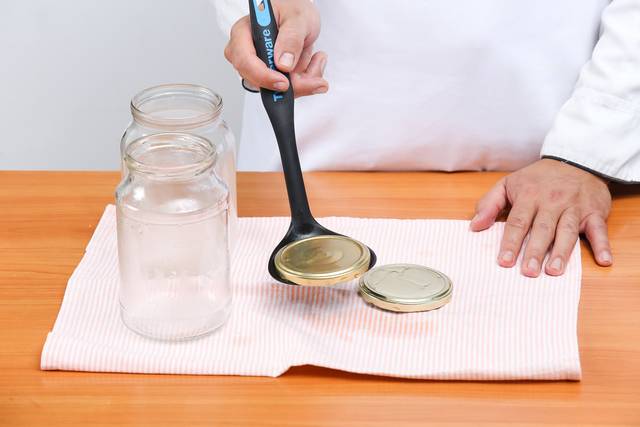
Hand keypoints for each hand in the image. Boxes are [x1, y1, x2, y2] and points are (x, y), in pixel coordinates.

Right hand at [224, 0, 327, 96]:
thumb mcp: (297, 18)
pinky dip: (306, 82)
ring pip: (276, 89)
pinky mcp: (274, 76)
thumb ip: (291, 38)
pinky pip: (288, 89)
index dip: (263, 76)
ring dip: (302, 82)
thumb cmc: (292, 8)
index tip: (283, 82)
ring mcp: (261, 67)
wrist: (301, 14)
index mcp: (245, 33)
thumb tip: (283, 64)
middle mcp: (248, 52)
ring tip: (317, 61)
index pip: (244, 60)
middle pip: (259, 81)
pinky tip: (314, 64)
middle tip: (313, 80)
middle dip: (290, 84)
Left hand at [470, 159, 612, 276]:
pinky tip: (604, 260)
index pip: (517, 222)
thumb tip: (474, 226)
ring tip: (553, 270)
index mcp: (529, 196)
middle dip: (534, 250)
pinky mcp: (594, 212)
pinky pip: (599, 229)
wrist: (575, 160)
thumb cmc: (537, 179)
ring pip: (567, 230)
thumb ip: (489, 204)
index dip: (510, 242)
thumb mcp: (508, 184)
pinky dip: (603, 244)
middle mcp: (552, 202)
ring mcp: (574, 207)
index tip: (503, 262)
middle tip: (528, 271)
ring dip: (562, 251)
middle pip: (542, 229)